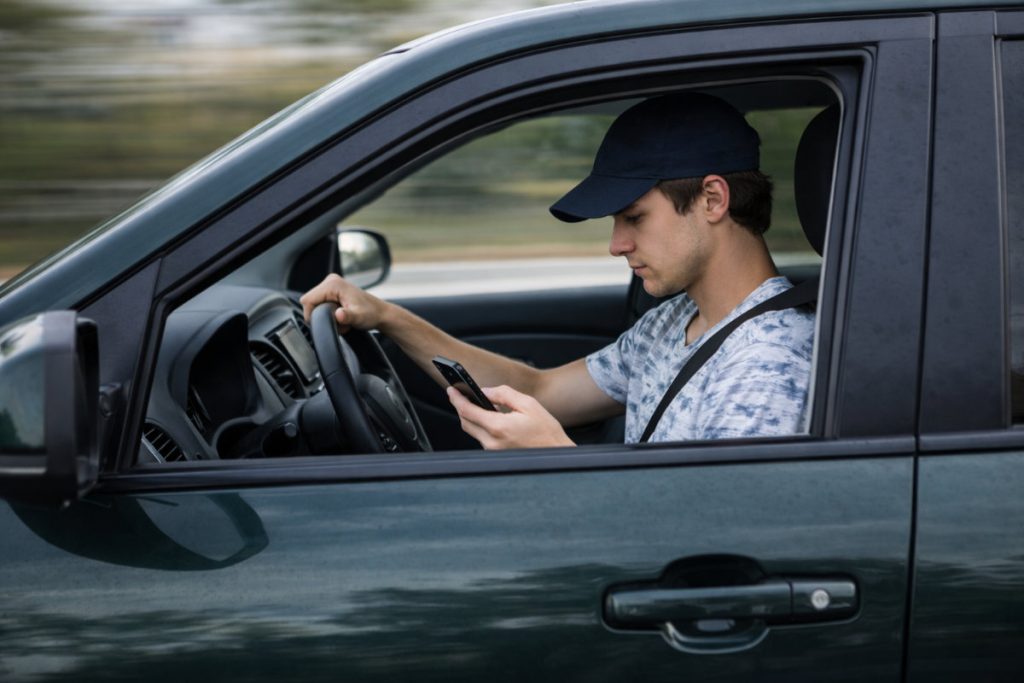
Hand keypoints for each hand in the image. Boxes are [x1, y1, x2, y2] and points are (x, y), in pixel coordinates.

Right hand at [300, 273, 387, 332]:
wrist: (380, 313)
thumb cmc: (371, 314)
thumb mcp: (359, 318)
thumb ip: (347, 317)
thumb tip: (339, 315)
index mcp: (333, 284)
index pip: (307, 300)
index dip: (312, 315)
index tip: (326, 323)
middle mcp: (330, 280)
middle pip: (309, 302)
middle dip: (319, 315)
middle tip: (337, 321)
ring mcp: (331, 284)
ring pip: (314, 304)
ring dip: (324, 314)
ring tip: (340, 318)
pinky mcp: (332, 290)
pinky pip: (320, 303)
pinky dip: (327, 312)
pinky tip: (340, 314)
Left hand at [446, 384, 574, 449]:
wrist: (556, 455)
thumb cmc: (546, 431)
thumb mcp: (528, 404)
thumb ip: (504, 394)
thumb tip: (485, 391)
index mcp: (499, 427)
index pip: (467, 411)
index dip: (456, 399)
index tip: (451, 389)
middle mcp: (492, 442)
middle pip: (465, 422)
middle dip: (460, 407)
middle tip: (459, 394)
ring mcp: (493, 450)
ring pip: (472, 430)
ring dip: (470, 416)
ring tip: (474, 402)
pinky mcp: (496, 454)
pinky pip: (481, 437)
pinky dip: (480, 425)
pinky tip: (487, 416)